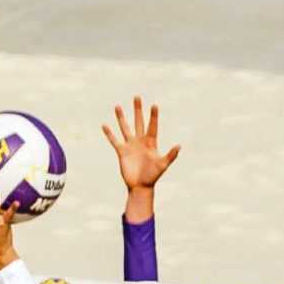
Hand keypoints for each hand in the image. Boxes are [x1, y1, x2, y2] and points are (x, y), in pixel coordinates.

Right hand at [102, 96, 181, 216]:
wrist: (140, 186)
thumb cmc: (153, 176)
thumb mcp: (163, 165)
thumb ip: (170, 155)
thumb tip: (179, 146)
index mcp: (151, 142)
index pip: (152, 126)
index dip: (153, 116)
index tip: (154, 105)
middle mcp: (140, 141)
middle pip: (139, 122)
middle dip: (138, 110)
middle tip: (137, 97)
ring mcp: (130, 145)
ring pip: (125, 128)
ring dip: (121, 117)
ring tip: (118, 106)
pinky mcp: (122, 152)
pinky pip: (114, 140)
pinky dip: (109, 133)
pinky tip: (104, 125)